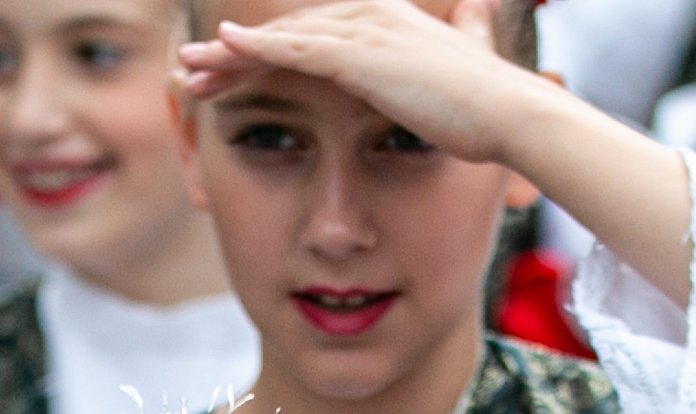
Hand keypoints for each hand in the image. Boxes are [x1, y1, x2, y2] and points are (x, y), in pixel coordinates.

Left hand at [178, 0, 539, 163]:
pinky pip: (293, 51)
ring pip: (279, 42)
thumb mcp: (463, 69)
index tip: (231, 75)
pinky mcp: (356, 55)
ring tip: (190, 73)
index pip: (311, 37)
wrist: (506, 115)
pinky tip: (222, 52)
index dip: (267, 55)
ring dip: (229, 56)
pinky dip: (254, 50)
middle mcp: (369, 17)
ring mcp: (361, 32)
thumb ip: (460, 41)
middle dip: (235, 55)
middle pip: (286, 36)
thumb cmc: (485, 108)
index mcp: (385, 22)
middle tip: (194, 73)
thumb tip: (472, 20)